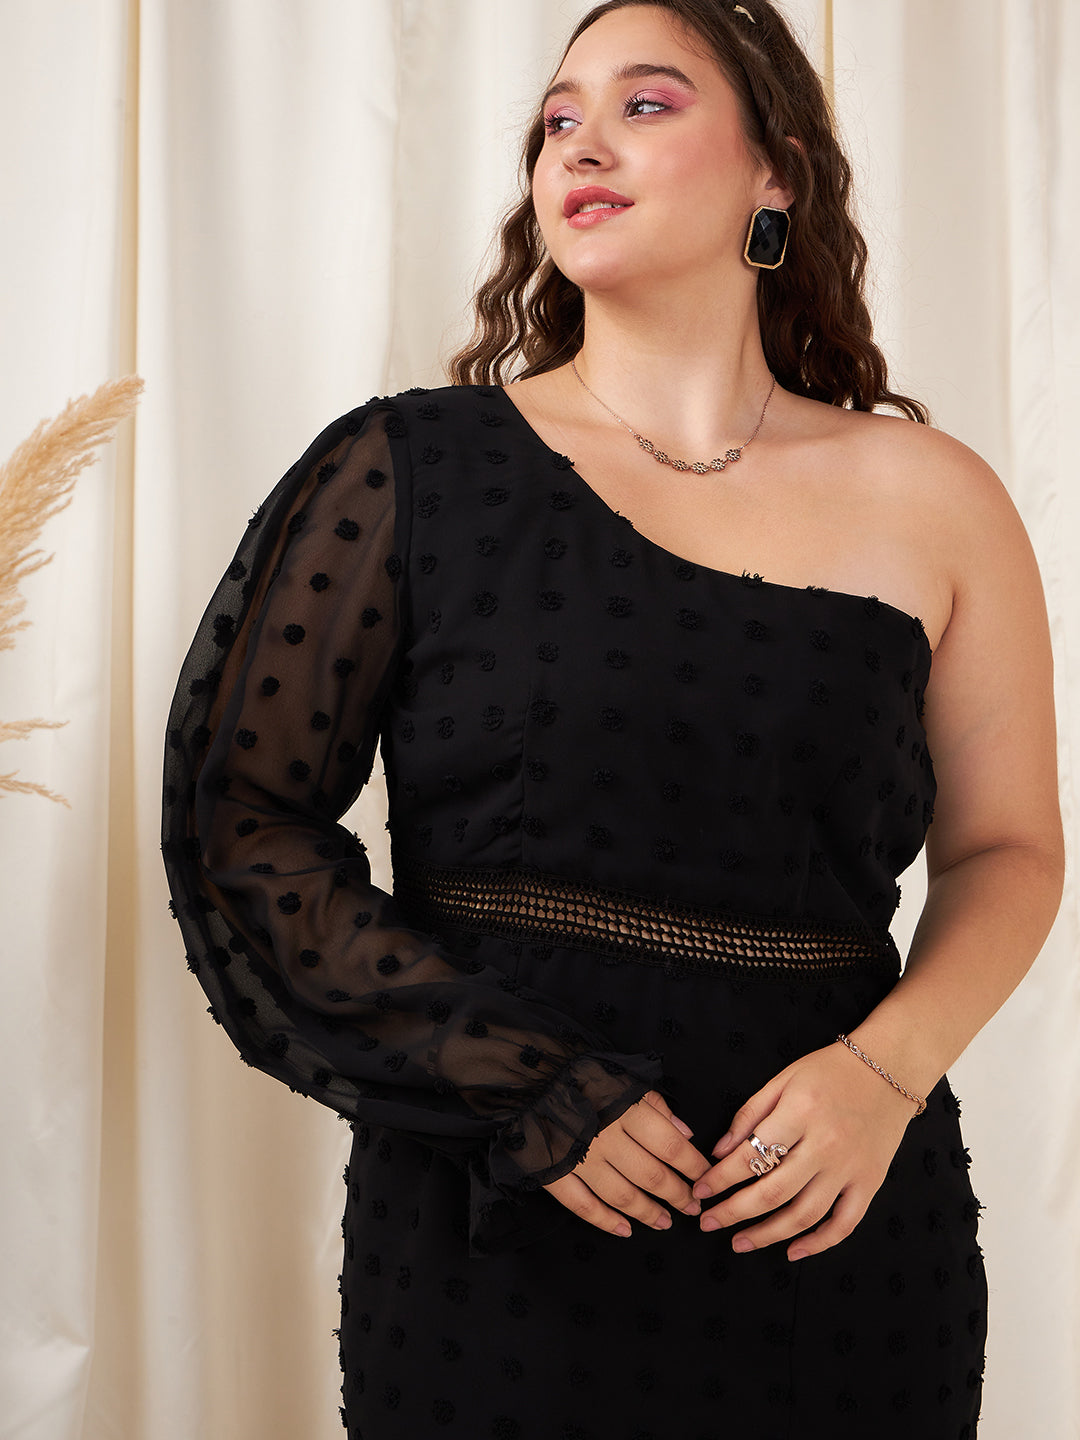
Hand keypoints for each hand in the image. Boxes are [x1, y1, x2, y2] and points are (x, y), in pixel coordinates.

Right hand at [543, 1090, 710, 1236]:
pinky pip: (582, 1205)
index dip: (693, 1167)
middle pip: (651, 1175)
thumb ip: (657, 1106)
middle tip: (692, 1207)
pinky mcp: (554, 1172)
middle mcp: (606, 1137)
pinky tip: (624, 1229)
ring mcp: (579, 1158)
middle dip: (677, 1195)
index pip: (671, 1146)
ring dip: (647, 1212)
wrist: (530, 1076)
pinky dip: (605, 1221)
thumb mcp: (625, 1079)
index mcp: (626, 1110)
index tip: (706, 1179)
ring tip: (664, 1222)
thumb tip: (686, 1135)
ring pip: (621, 1195)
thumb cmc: (583, 1075)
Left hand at [693, 1042, 920, 1260]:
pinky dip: (818, 1244)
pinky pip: (844, 1223)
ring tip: (741, 1242)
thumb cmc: (831, 1071)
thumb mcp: (783, 1079)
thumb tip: (719, 1152)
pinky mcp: (870, 1182)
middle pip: (773, 1192)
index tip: (700, 1190)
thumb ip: (750, 1115)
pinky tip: (793, 1252)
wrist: (889, 1069)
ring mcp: (850, 1167)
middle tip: (709, 1222)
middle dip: (734, 1212)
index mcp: (799, 1113)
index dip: (719, 1178)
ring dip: (768, 1235)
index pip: (750, 1156)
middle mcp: (825, 1144)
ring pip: (804, 1215)